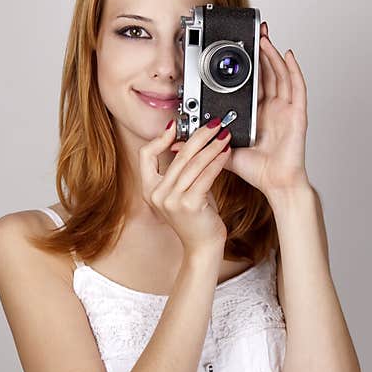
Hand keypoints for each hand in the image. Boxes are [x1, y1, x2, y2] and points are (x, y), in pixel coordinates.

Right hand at [139, 118, 231, 255]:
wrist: (202, 247)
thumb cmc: (196, 219)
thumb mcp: (182, 192)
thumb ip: (183, 171)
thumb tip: (193, 143)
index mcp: (149, 189)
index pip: (146, 155)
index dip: (159, 138)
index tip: (175, 126)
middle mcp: (157, 194)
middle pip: (177, 155)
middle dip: (198, 135)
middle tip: (213, 124)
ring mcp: (171, 200)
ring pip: (193, 163)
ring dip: (212, 146)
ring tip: (224, 136)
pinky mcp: (189, 204)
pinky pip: (205, 175)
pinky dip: (218, 161)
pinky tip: (226, 152)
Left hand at [169, 21, 309, 195]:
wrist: (276, 184)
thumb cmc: (257, 171)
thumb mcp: (221, 152)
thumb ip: (201, 144)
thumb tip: (177, 142)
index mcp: (256, 113)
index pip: (252, 81)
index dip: (246, 64)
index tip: (236, 48)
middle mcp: (272, 108)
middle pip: (267, 72)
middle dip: (260, 51)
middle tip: (251, 32)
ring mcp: (286, 109)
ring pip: (280, 74)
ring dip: (272, 54)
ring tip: (262, 37)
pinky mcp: (297, 114)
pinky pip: (297, 87)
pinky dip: (294, 69)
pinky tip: (287, 54)